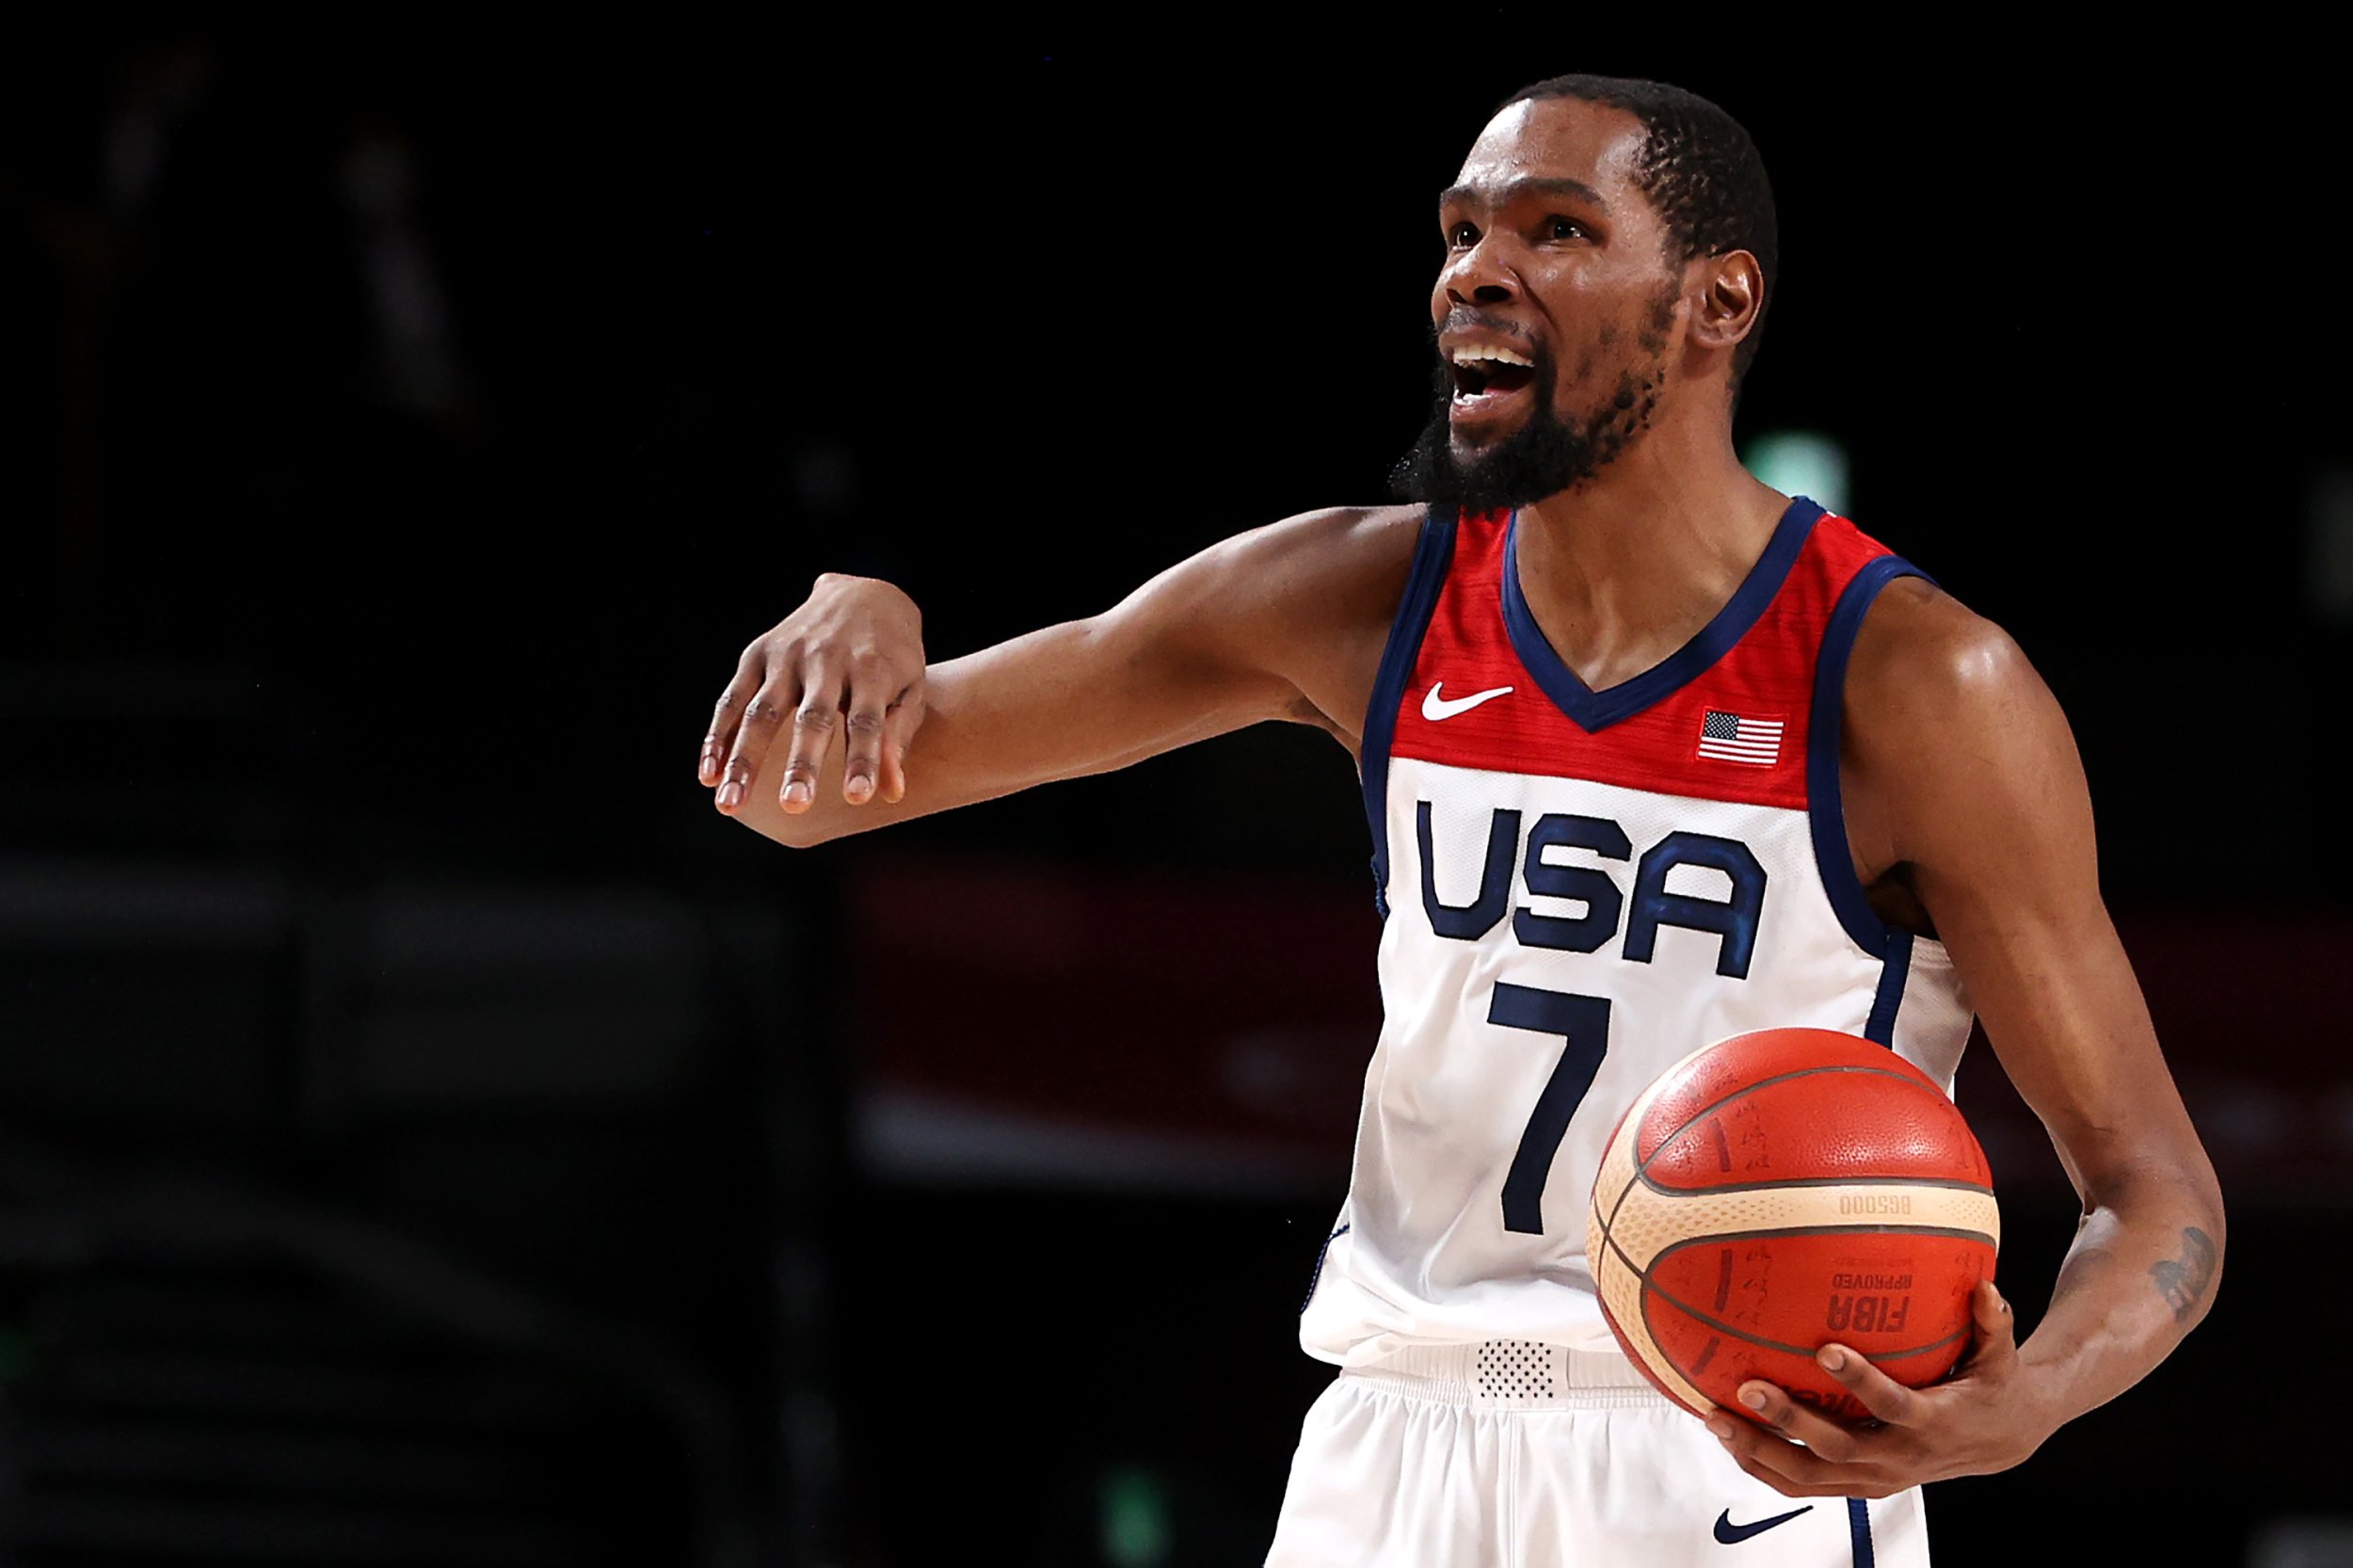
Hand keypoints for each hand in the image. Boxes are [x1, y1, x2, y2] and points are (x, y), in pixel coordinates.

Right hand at [700, 573, 926, 814]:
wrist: (865, 593)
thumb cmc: (893, 657)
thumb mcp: (909, 689)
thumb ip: (897, 737)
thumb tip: (891, 793)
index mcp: (872, 669)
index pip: (868, 721)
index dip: (862, 759)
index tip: (857, 798)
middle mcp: (826, 660)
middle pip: (812, 718)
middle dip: (802, 764)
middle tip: (794, 807)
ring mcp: (788, 655)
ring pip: (762, 712)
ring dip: (745, 760)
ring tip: (730, 804)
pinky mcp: (758, 653)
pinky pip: (732, 699)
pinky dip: (718, 736)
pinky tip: (709, 775)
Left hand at [1704, 1282, 2049, 1498]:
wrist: (1998, 1441)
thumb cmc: (1991, 1386)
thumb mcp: (2000, 1355)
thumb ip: (1992, 1322)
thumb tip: (1984, 1285)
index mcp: (1931, 1421)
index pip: (1891, 1404)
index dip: (1860, 1381)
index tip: (1825, 1350)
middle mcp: (1900, 1457)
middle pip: (1836, 1449)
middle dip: (1789, 1422)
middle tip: (1747, 1387)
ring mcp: (1877, 1478)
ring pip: (1810, 1477)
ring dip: (1761, 1451)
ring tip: (1716, 1418)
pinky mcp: (1860, 1486)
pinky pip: (1805, 1485)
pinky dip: (1763, 1467)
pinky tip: (1728, 1438)